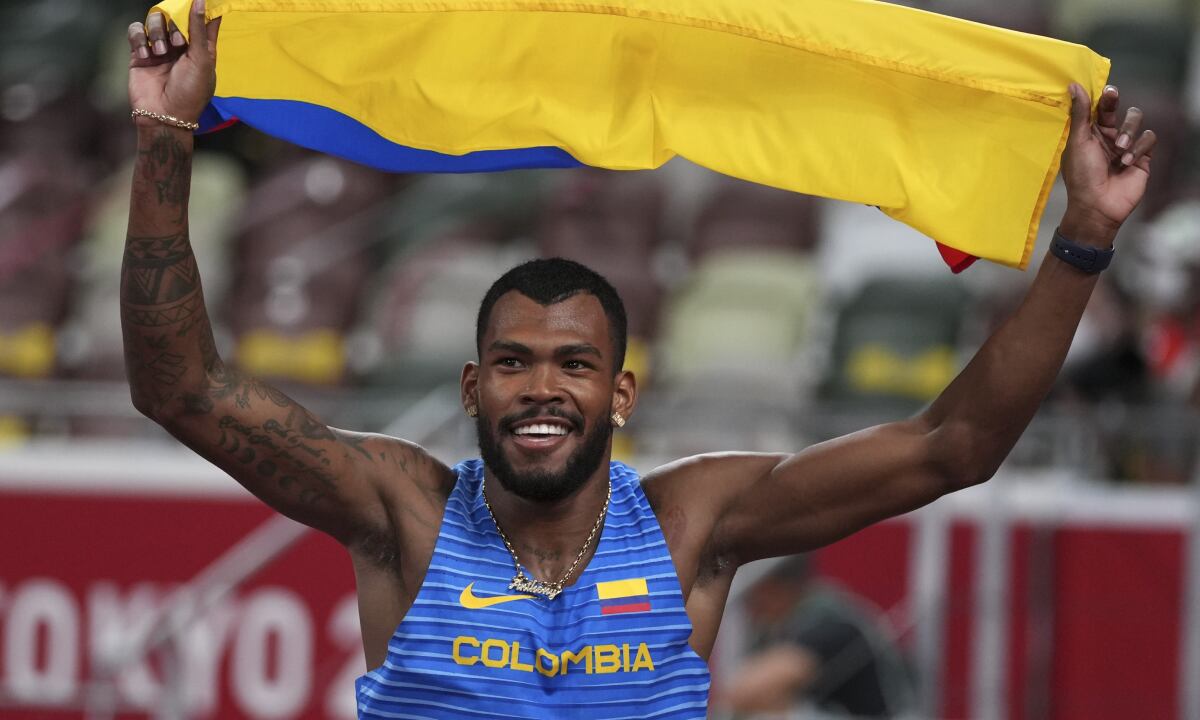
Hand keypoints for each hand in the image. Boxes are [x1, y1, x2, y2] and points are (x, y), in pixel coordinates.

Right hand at [127, 0, 220, 126]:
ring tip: (160, 52)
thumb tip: (202, 1)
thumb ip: (199, 30)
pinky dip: (139, 39)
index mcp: (200, 49)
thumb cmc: (190, 91)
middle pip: (175, 16)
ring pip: (154, 21)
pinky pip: (136, 32)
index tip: (201, 0)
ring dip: (157, 32)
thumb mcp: (201, 60)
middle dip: (175, 26)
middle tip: (178, 43)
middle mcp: (180, 46)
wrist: (164, 114)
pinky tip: (145, 55)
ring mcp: (159, 49)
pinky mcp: (139, 54)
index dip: (202, 10)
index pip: (202, 22)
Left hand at [1060, 84, 1155, 244]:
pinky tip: (1128, 161)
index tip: (1102, 88)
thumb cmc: (1082, 176)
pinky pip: (1148, 139)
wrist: (1098, 206)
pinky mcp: (1142, 156)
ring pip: (1135, 121)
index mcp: (1089, 134)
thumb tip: (1074, 86)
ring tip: (1119, 149)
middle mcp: (1107, 137)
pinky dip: (1139, 147)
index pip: (1097, 108)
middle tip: (1110, 97)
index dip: (1101, 97)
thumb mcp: (1078, 142)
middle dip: (1114, 104)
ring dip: (1128, 131)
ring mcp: (1125, 146)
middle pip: (1118, 109)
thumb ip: (1080, 114)